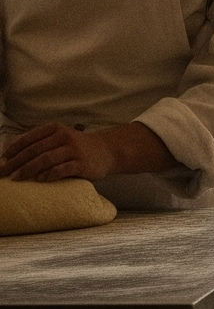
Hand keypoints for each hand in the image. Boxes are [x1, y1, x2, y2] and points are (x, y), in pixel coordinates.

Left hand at [4, 123, 123, 182]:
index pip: (29, 139)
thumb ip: (41, 143)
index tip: (2, 161)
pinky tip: (39, 180)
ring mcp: (74, 150)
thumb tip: (11, 156)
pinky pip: (61, 169)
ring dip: (27, 170)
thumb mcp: (60, 138)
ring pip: (45, 159)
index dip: (13, 150)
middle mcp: (64, 137)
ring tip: (16, 178)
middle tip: (3, 173)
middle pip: (34, 150)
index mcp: (55, 129)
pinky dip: (48, 175)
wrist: (108, 151)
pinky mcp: (82, 163)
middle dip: (15, 162)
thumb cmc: (77, 147)